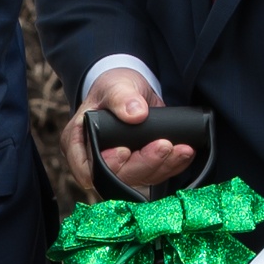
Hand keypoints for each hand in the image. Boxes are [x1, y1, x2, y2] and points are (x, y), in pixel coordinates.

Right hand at [70, 68, 191, 196]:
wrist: (130, 91)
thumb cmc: (113, 88)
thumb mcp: (114, 85)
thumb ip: (121, 98)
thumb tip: (136, 114)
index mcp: (78, 143)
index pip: (86, 166)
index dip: (106, 164)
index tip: (125, 151)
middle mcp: (96, 160)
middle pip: (118, 175)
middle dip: (144, 163)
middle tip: (163, 145)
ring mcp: (120, 167)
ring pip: (141, 178)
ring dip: (163, 165)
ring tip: (181, 149)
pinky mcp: (140, 168)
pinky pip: (156, 174)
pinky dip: (173, 165)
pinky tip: (184, 153)